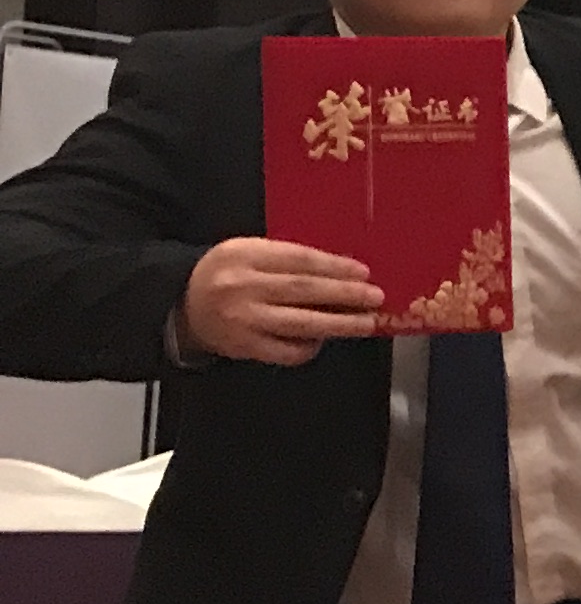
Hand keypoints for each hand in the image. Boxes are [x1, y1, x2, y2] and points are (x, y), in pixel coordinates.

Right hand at [181, 237, 382, 365]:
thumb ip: (288, 259)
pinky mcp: (244, 347)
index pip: (299, 259)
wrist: (182, 304)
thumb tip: (343, 272)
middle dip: (345, 295)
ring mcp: (243, 320)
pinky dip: (311, 347)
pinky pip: (287, 351)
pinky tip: (326, 339)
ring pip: (300, 324)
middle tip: (375, 297)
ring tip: (367, 322)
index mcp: (245, 255)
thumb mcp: (250, 252)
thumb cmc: (227, 274)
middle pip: (303, 290)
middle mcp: (242, 287)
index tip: (363, 272)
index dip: (335, 266)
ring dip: (340, 324)